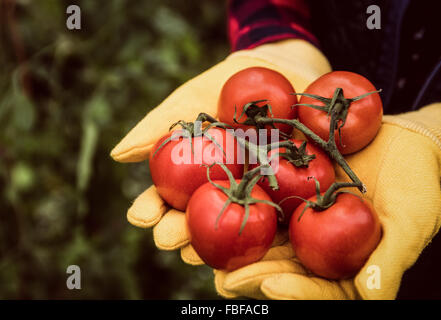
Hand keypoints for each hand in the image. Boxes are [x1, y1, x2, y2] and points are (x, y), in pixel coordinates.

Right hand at [110, 39, 330, 266]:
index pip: (167, 201)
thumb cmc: (224, 87)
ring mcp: (256, 196)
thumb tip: (118, 155)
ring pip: (235, 226)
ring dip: (215, 243)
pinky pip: (280, 215)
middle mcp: (222, 193)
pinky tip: (255, 241)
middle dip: (180, 232)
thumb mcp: (189, 102)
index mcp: (193, 179)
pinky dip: (268, 228)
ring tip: (199, 253)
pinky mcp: (292, 194)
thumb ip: (157, 128)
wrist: (275, 74)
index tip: (140, 216)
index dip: (152, 210)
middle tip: (168, 238)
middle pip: (197, 220)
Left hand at [214, 103, 440, 298]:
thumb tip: (372, 297)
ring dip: (232, 243)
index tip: (271, 286)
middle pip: (278, 265)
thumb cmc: (415, 184)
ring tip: (201, 250)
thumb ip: (390, 258)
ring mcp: (294, 214)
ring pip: (260, 233)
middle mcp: (310, 244)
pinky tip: (214, 197)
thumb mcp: (410, 221)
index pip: (314, 287)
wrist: (402, 140)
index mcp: (339, 263)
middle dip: (250, 273)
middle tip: (223, 278)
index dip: (294, 291)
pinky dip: (237, 197)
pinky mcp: (284, 184)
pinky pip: (259, 192)